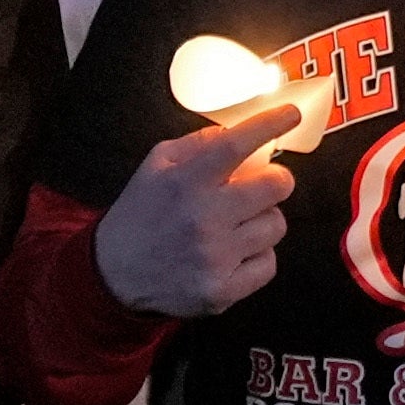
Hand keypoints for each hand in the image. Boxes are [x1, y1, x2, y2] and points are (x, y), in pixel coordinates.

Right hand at [96, 106, 301, 317]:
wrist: (113, 275)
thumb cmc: (140, 216)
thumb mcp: (155, 167)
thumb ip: (196, 144)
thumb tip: (236, 131)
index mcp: (185, 182)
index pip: (237, 145)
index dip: (271, 124)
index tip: (291, 115)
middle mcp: (202, 218)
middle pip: (276, 186)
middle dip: (277, 180)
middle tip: (263, 185)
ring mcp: (214, 257)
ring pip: (276, 225)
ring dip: (263, 221)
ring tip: (238, 225)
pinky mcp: (222, 290)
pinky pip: (269, 264)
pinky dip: (257, 257)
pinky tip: (234, 253)